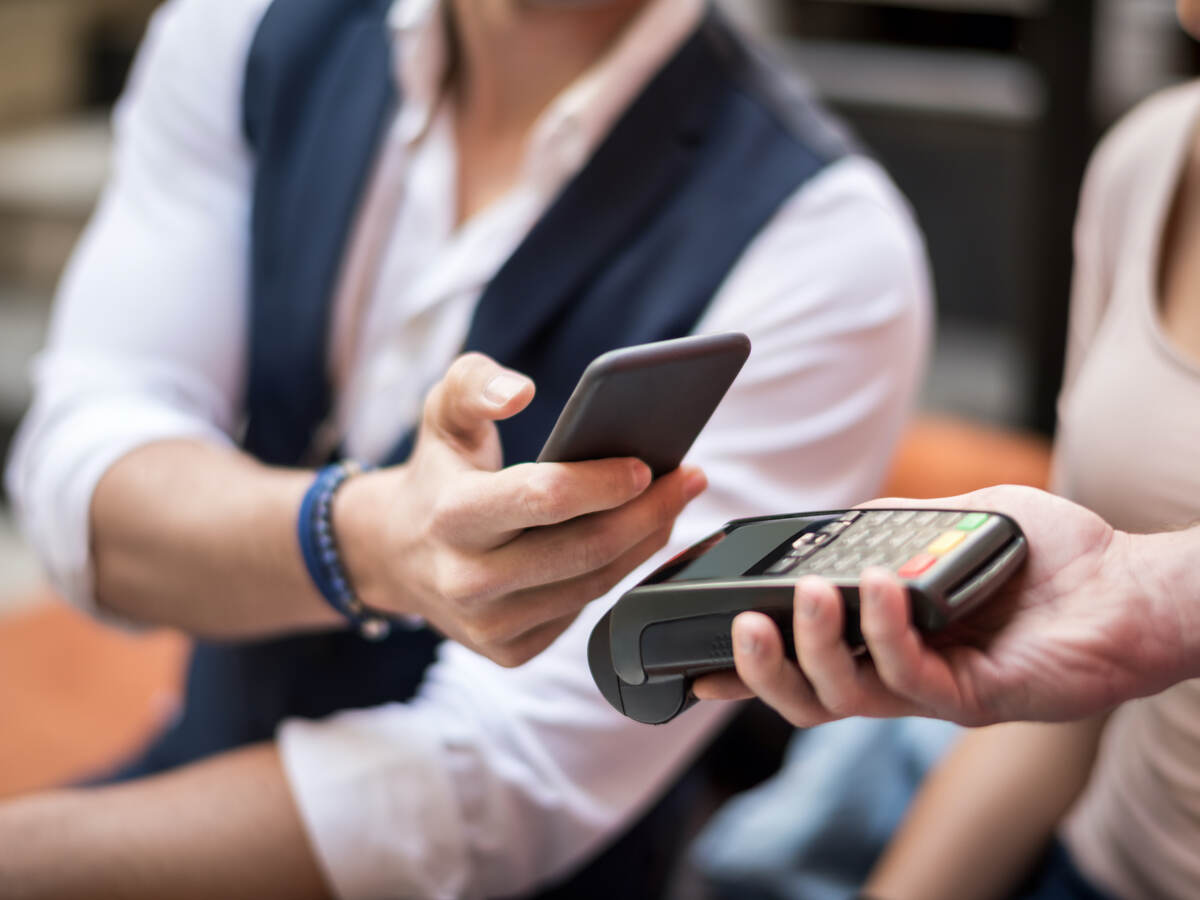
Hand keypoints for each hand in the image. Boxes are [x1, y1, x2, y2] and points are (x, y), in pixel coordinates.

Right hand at [336, 353, 706, 666]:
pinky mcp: (510, 650)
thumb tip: (520, 391)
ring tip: (674, 501)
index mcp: (450, 516)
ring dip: (645, 542)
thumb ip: (474, 383)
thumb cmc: (437, 473)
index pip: (544, 499)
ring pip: (594, 584)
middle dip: (650, 511)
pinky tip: (636, 540)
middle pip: (585, 549)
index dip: (604, 482)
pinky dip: (618, 573)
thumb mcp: (440, 413)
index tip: (647, 463)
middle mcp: (466, 579)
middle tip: (689, 478)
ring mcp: (489, 625)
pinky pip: (583, 611)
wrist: (396, 553)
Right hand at [694, 484, 1186, 724]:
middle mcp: (904, 676)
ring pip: (844, 698)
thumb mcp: (955, 523)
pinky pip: (909, 675)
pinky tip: (881, 587)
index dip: (749, 670)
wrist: (1134, 584)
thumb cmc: (1053, 557)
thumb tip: (838, 523)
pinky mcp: (976, 697)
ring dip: (812, 646)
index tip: (696, 663)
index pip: (805, 665)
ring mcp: (938, 692)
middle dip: (760, 671)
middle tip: (742, 627)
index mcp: (889, 642)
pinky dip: (882, 629)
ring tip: (806, 597)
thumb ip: (898, 527)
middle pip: (808, 700)